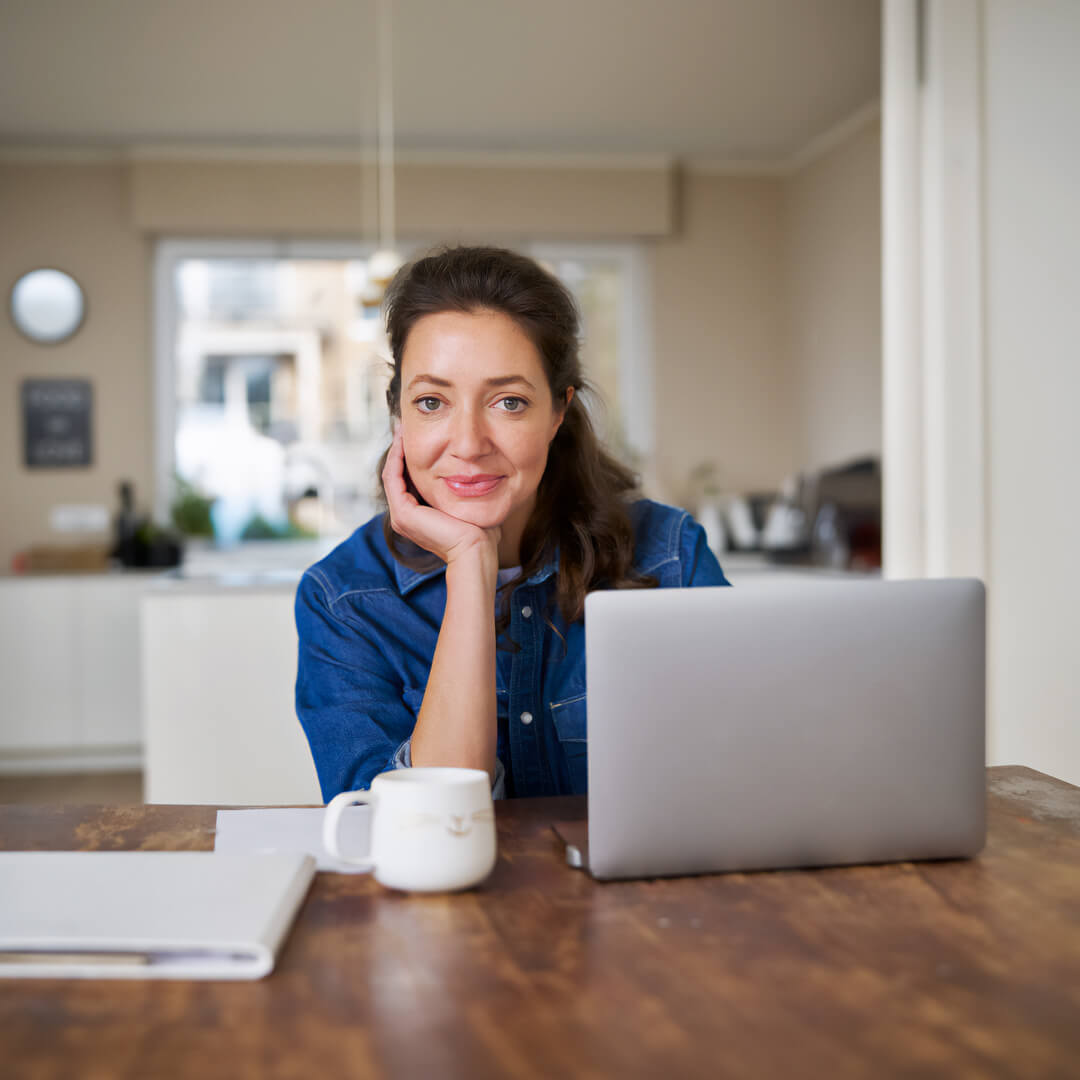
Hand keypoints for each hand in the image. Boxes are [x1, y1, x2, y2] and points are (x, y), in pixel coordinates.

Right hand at [382, 424, 499, 568]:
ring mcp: (401, 516)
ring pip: (392, 473)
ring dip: (396, 450)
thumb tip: (473, 471)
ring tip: (401, 428)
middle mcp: (404, 517)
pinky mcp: (404, 514)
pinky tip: (403, 441)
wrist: (476, 550)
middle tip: (402, 425)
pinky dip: (397, 458)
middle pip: (395, 474)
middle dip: (399, 449)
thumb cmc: (479, 531)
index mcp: (416, 516)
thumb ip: (462, 488)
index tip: (414, 434)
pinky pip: (393, 478)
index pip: (406, 480)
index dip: (408, 456)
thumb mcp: (466, 502)